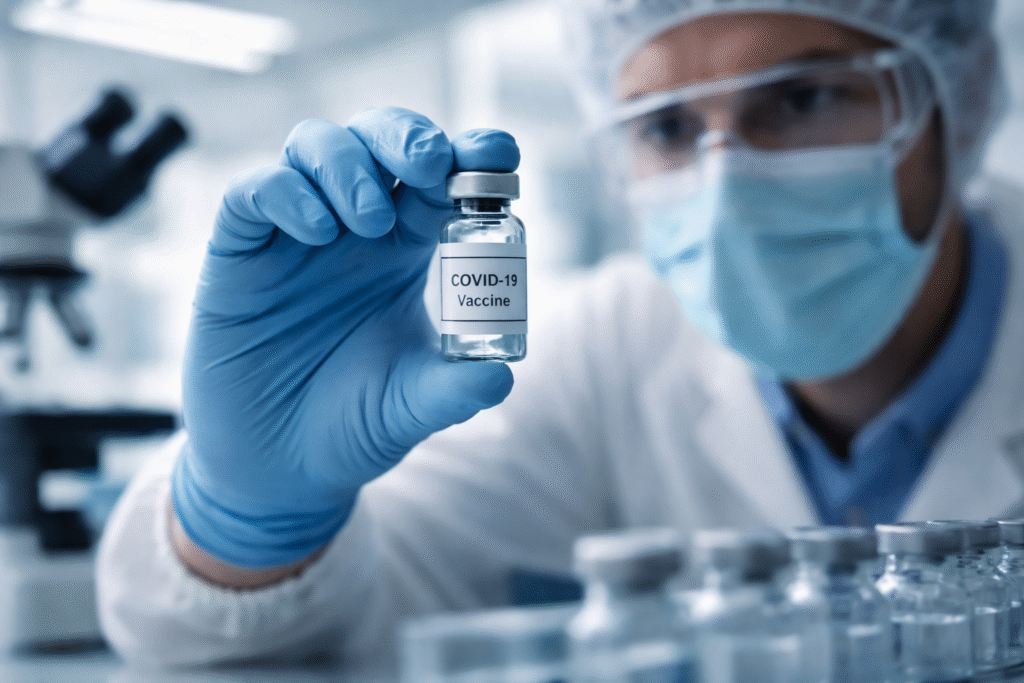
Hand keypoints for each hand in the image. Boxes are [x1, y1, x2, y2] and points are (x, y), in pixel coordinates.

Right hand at [171, 108, 519, 567]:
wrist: (280, 470)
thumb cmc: (354, 425)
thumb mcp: (414, 406)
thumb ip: (457, 388)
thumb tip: (503, 373)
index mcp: (407, 248)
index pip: (441, 176)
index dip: (471, 152)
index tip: (499, 156)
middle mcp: (353, 228)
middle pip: (379, 138)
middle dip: (408, 136)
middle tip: (430, 167)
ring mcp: (295, 235)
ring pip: (315, 145)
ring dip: (350, 163)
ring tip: (371, 220)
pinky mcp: (239, 254)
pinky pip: (254, 192)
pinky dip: (287, 194)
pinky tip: (318, 231)